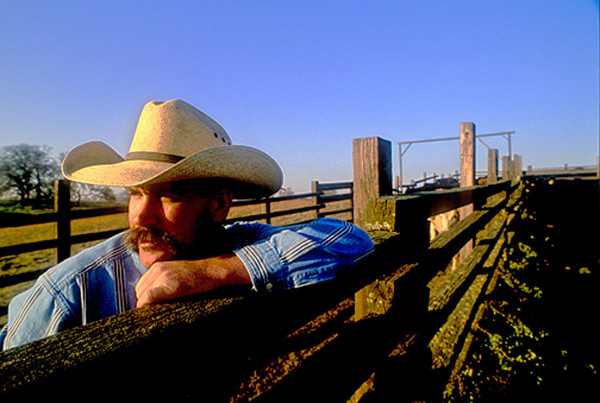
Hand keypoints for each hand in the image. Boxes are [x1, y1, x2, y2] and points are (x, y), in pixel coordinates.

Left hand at [135, 253, 250, 307]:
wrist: (212, 272)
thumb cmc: (197, 277)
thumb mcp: (176, 274)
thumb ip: (162, 282)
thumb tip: (150, 300)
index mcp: (157, 267)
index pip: (141, 286)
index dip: (144, 298)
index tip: (151, 307)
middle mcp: (157, 270)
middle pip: (139, 291)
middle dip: (145, 302)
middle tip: (156, 311)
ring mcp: (162, 277)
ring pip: (142, 296)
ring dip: (148, 305)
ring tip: (159, 311)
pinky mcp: (168, 286)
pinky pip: (148, 299)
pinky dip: (147, 306)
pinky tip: (155, 312)